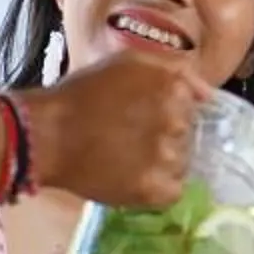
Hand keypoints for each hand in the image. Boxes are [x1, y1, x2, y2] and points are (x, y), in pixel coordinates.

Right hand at [18, 50, 208, 206]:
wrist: (45, 135)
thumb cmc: (81, 94)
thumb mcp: (126, 62)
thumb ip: (173, 70)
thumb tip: (209, 95)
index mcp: (173, 88)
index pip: (192, 106)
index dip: (167, 113)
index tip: (144, 117)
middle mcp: (176, 121)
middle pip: (187, 134)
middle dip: (164, 136)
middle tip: (131, 138)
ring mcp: (167, 157)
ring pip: (182, 163)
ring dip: (162, 163)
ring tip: (128, 159)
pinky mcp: (154, 189)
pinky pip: (173, 191)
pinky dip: (157, 188)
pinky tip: (134, 178)